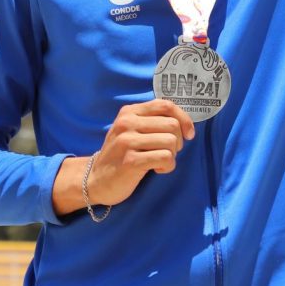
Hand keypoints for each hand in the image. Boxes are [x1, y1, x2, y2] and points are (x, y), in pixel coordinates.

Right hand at [51, 99, 195, 215]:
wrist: (96, 180)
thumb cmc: (120, 155)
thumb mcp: (130, 130)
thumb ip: (151, 121)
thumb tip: (184, 122)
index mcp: (129, 112)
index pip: (166, 105)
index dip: (184, 119)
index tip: (188, 134)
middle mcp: (127, 123)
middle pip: (172, 125)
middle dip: (178, 142)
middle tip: (166, 152)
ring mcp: (127, 141)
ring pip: (171, 142)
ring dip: (172, 156)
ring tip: (159, 161)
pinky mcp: (131, 161)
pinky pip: (165, 158)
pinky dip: (167, 166)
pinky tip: (156, 169)